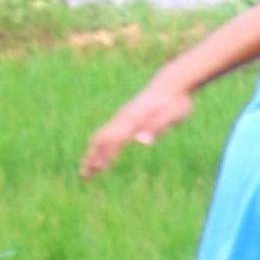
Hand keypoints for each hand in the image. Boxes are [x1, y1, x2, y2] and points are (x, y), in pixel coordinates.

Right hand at [79, 78, 193, 176]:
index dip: (105, 155)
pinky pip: (109, 133)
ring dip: (93, 153)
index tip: (97, 170)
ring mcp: (123, 116)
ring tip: (87, 169)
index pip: (114, 140)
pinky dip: (102, 146)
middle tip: (84, 176)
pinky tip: (102, 155)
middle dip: (92, 157)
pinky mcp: (127, 117)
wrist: (173, 83)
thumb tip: (141, 142)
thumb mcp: (171, 116)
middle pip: (101, 139)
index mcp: (132, 119)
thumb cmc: (175, 101)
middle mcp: (123, 117)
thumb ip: (156, 128)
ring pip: (102, 136)